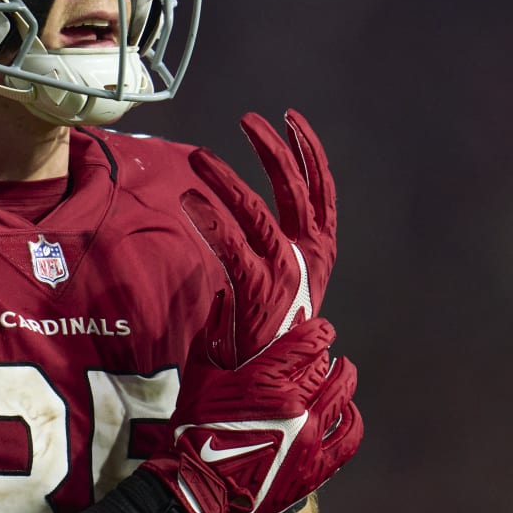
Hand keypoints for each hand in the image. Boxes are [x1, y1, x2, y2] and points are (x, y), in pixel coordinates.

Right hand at [141, 317, 362, 512]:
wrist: (198, 490)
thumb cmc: (193, 432)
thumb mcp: (197, 379)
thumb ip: (212, 335)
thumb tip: (222, 298)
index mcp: (266, 381)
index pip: (308, 342)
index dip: (320, 331)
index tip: (324, 328)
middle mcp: (295, 405)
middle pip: (326, 368)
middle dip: (326, 357)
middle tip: (323, 354)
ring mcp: (309, 437)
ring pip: (342, 397)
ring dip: (345, 379)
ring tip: (343, 372)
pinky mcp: (315, 466)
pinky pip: (348, 437)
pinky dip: (352, 419)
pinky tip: (348, 411)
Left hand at [183, 110, 337, 367]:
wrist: (268, 393)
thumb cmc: (264, 341)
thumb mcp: (278, 288)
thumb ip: (266, 253)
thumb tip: (228, 220)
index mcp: (317, 255)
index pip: (320, 192)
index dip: (309, 152)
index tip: (292, 119)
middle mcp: (307, 260)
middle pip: (296, 190)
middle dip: (273, 149)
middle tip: (249, 119)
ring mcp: (285, 275)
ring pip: (258, 213)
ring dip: (227, 179)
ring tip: (198, 155)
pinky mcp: (258, 293)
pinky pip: (234, 247)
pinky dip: (213, 222)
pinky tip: (191, 201)